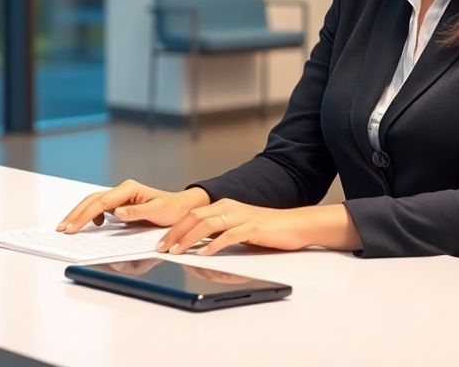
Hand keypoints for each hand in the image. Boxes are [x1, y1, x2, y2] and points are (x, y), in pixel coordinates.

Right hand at [56, 179, 210, 233]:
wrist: (182, 207)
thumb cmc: (172, 210)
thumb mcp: (157, 212)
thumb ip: (136, 212)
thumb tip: (116, 213)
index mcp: (129, 189)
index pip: (100, 202)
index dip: (84, 216)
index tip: (72, 228)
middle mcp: (122, 190)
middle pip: (92, 200)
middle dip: (75, 214)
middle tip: (62, 229)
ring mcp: (120, 196)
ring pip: (93, 202)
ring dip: (79, 214)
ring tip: (68, 227)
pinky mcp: (121, 203)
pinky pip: (100, 207)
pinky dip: (90, 215)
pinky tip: (90, 226)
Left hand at [157, 198, 317, 255]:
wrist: (295, 224)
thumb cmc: (268, 229)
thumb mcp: (239, 226)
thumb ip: (220, 231)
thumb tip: (198, 244)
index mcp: (224, 205)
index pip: (192, 214)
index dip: (174, 227)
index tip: (162, 241)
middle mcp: (229, 207)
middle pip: (194, 217)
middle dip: (175, 232)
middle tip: (163, 247)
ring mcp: (240, 216)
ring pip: (207, 224)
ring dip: (189, 238)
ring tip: (177, 251)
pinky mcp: (252, 227)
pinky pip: (229, 235)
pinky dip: (214, 244)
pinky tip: (205, 253)